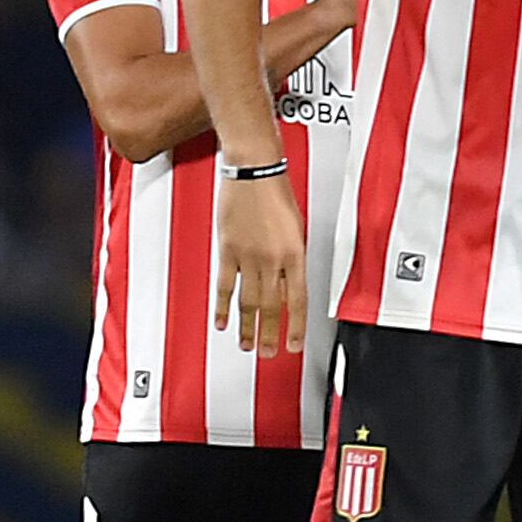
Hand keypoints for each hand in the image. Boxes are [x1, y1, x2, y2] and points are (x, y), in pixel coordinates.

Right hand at [212, 172, 305, 357]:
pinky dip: (223, 307)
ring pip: (248, 301)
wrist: (254, 168)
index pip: (298, 300)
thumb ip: (292, 261)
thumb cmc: (277, 192)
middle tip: (267, 354)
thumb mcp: (296, 228)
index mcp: (295, 253)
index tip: (293, 346)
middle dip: (269, 334)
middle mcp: (272, 258)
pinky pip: (225, 285)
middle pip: (271, 306)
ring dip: (248, 327)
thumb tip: (288, 290)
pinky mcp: (227, 250)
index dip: (295, 327)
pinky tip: (223, 322)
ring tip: (247, 345)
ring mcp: (248, 255)